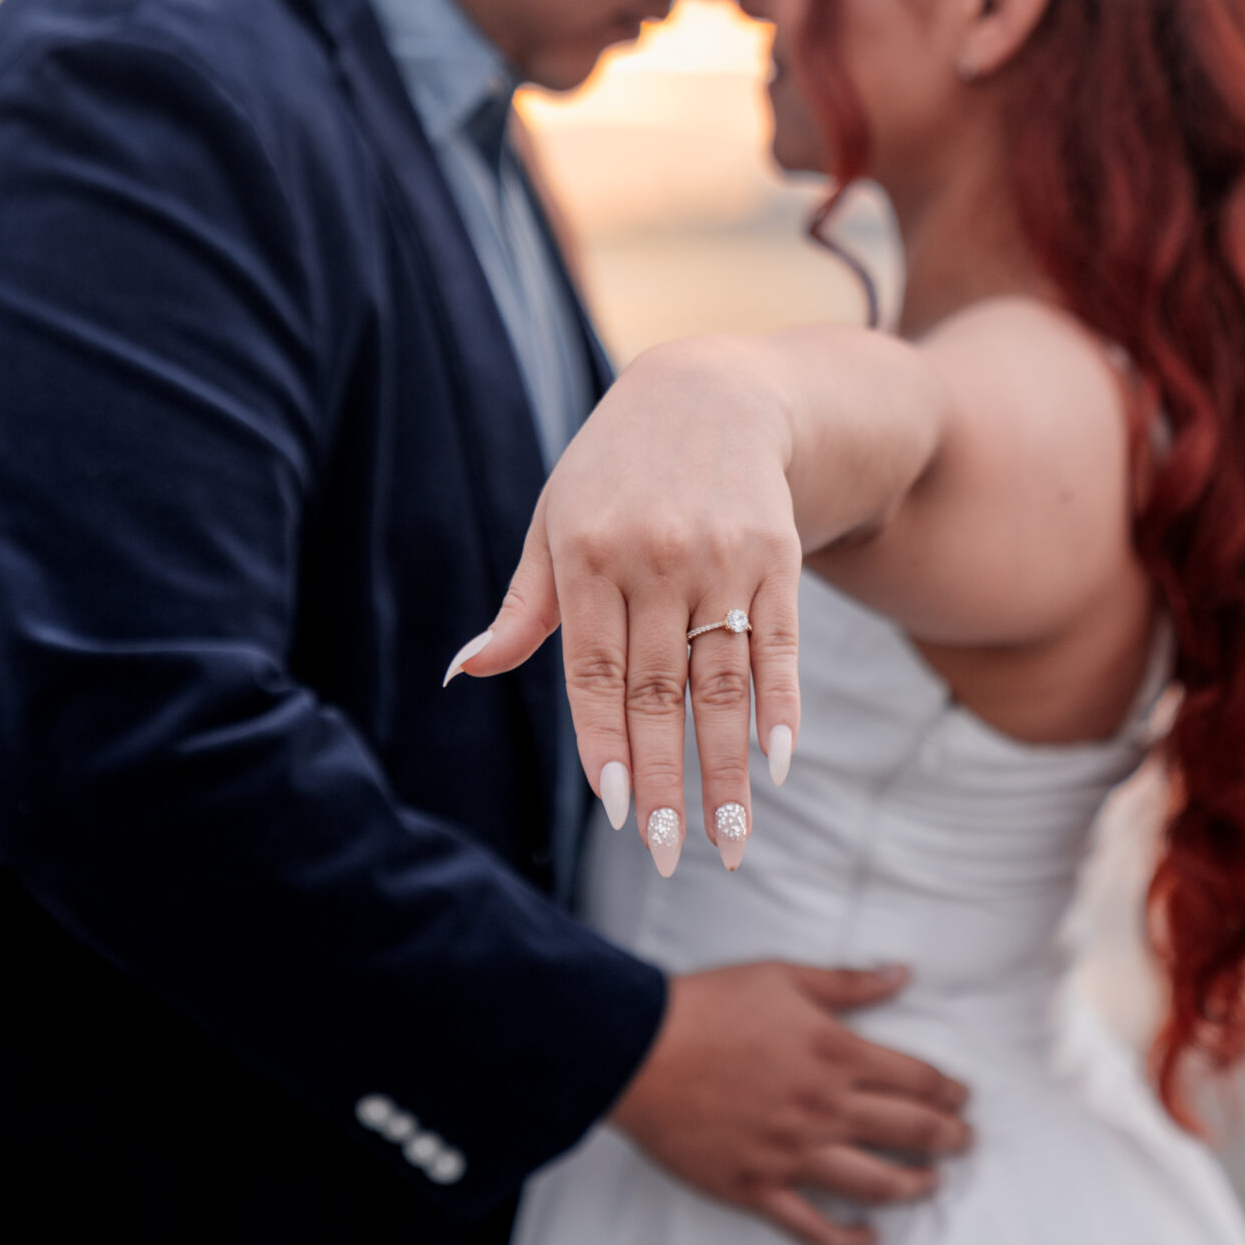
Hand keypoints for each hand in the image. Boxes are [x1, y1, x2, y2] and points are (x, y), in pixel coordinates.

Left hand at [454, 338, 805, 873]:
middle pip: (660, 692)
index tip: (617, 811)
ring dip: (727, 767)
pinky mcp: (776, 554)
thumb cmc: (612, 471)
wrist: (709, 390)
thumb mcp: (554, 522)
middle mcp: (655, 559)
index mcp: (587, 556)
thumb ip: (522, 608)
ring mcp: (721, 557)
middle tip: (671, 854)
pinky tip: (778, 765)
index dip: (607, 743)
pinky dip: (781, 707)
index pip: (595, 672)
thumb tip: (463, 671)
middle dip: (665, 781)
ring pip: (722, 682)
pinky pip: (777, 645)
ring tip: (731, 837)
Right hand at [607, 961, 972, 1244]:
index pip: (915, 1079)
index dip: (947, 1090)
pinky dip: (846, 1240)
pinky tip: (867, 1240)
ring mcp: (794, 1155)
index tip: (962, 1097)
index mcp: (836, 1054)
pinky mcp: (758, 1188)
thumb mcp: (783, 977)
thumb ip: (848, 983)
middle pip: (908, 1133)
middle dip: (948, 1138)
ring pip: (875, 1184)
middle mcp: (825, 1109)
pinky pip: (813, 1227)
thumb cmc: (710, 1006)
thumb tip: (901, 974)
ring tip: (931, 1185)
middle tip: (965, 1142)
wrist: (642, 1051)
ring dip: (914, 1186)